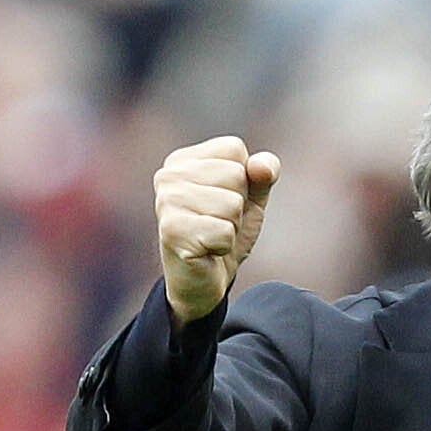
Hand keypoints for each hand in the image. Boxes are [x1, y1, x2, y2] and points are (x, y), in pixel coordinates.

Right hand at [153, 136, 279, 322]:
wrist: (203, 281)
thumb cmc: (223, 233)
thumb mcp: (251, 199)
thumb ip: (263, 174)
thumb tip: (261, 166)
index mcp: (183, 160)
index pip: (235, 149)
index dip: (244, 180)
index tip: (224, 201)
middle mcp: (168, 175)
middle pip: (236, 174)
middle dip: (238, 206)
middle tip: (217, 223)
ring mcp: (167, 202)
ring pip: (232, 204)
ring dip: (231, 227)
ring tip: (211, 236)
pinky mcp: (173, 230)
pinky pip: (224, 231)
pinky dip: (224, 245)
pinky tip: (207, 250)